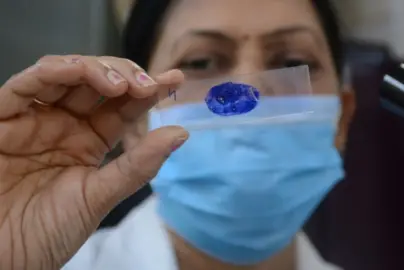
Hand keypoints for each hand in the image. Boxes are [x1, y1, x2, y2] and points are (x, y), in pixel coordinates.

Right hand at [0, 55, 187, 268]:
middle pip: (96, 83)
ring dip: (93, 69)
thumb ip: (138, 165)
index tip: (176, 79)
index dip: (148, 91)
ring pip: (63, 75)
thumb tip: (182, 133)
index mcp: (89, 141)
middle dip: (124, 75)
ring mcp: (34, 120)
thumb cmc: (47, 232)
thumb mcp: (99, 197)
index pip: (124, 107)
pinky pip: (23, 87)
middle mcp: (64, 124)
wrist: (3, 259)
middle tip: (147, 85)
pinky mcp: (1, 120)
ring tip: (120, 84)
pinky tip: (77, 70)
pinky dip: (50, 72)